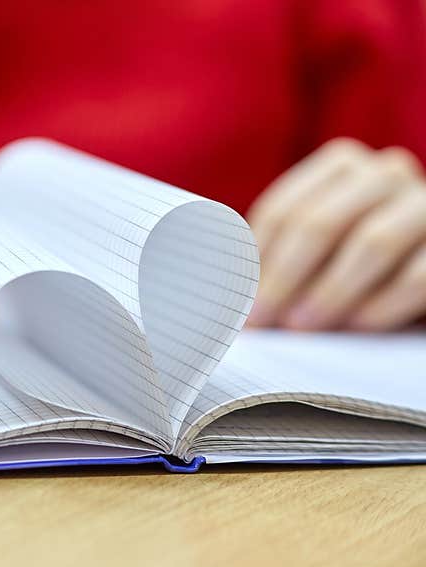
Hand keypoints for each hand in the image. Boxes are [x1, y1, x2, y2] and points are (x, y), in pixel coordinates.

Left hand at [248, 137, 425, 330]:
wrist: (424, 265)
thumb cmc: (357, 262)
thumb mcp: (319, 248)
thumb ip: (279, 255)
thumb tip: (230, 294)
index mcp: (341, 166)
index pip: (283, 210)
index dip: (256, 260)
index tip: (237, 303)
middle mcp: (386, 172)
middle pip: (322, 222)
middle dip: (286, 277)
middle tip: (264, 320)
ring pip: (373, 243)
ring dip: (330, 292)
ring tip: (301, 328)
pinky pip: (417, 275)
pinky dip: (382, 306)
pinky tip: (355, 330)